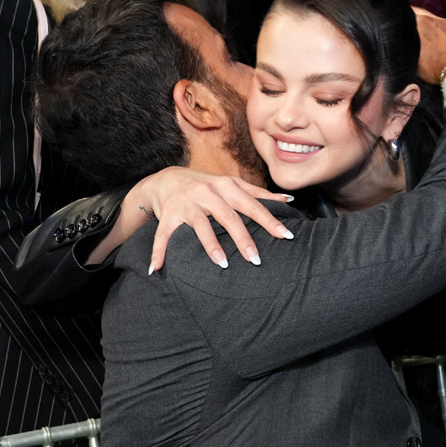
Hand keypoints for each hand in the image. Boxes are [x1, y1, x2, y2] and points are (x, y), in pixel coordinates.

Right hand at [135, 168, 293, 272]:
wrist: (165, 178)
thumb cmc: (205, 184)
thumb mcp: (232, 184)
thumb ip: (258, 194)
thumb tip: (288, 201)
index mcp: (226, 186)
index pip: (252, 205)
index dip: (270, 220)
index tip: (286, 236)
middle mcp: (207, 192)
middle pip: (228, 217)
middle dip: (243, 239)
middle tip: (256, 260)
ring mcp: (187, 204)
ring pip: (200, 226)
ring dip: (210, 246)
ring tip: (222, 265)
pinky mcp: (167, 214)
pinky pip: (163, 235)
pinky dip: (159, 251)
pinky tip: (156, 268)